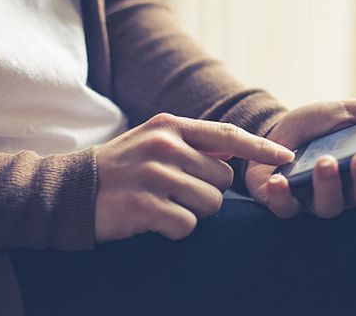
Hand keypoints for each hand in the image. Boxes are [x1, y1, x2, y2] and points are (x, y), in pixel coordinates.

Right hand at [94, 113, 293, 241]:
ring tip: (161, 204)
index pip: (228, 135)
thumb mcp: (153, 141)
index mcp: (170, 126)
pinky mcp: (144, 206)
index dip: (260, 147)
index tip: (287, 156)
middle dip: (207, 192)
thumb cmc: (120, 168)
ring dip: (191, 212)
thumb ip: (192, 144)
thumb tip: (233, 157)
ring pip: (209, 204)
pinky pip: (187, 225)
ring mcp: (154, 175)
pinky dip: (175, 229)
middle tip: (174, 192)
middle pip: (222, 179)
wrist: (68, 190)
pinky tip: (152, 220)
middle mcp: (165, 146)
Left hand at [246, 91, 355, 218]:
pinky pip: (286, 208)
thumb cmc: (317, 126)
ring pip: (330, 206)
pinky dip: (282, 196)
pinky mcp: (286, 204)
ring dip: (328, 184)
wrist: (274, 133)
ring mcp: (318, 200)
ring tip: (324, 162)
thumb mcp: (347, 110)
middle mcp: (349, 191)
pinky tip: (279, 180)